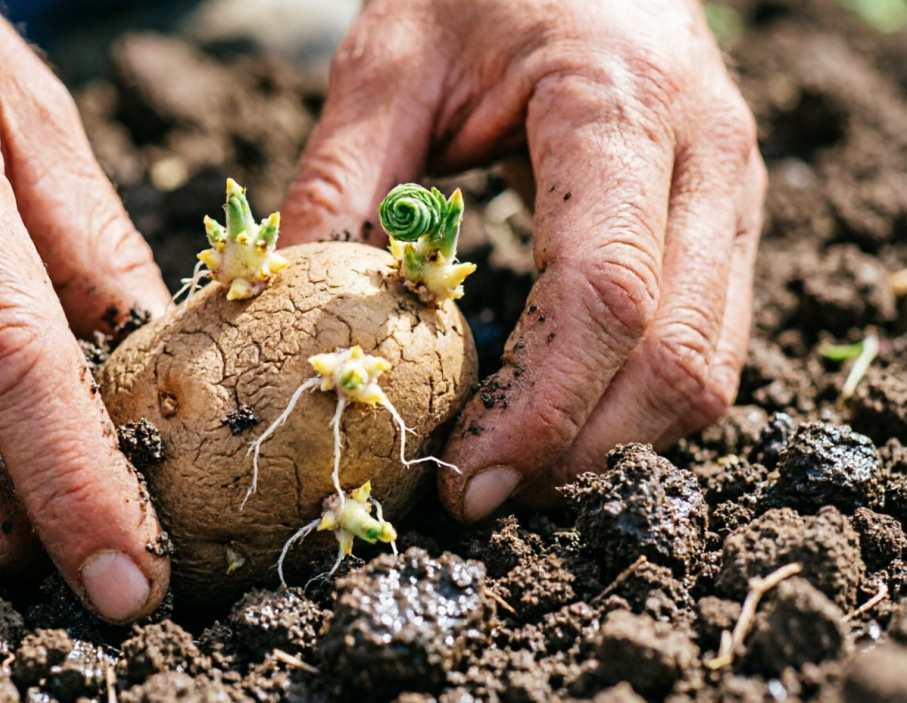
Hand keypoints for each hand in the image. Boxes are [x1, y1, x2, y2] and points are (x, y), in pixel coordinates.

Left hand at [282, 0, 764, 520]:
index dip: (539, 404)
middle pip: (677, 356)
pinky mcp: (726, 221)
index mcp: (619, 105)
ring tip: (509, 467)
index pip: (604, 292)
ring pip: (708, 368)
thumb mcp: (386, 62)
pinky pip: (705, 344)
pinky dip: (633, 404)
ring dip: (611, 441)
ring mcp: (733, 192)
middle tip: (477, 493)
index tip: (463, 474)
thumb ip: (340, 181)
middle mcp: (707, 156)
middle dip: (578, 449)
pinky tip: (555, 417)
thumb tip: (285, 314)